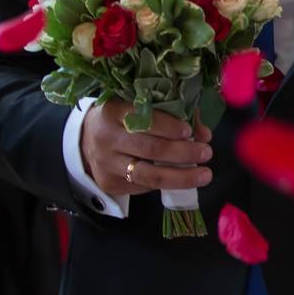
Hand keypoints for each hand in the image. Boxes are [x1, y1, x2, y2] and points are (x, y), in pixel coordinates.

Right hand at [80, 100, 212, 197]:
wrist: (86, 140)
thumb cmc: (124, 119)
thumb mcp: (140, 108)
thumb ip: (173, 114)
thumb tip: (203, 134)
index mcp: (114, 111)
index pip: (142, 119)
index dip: (167, 126)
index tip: (189, 131)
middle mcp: (107, 138)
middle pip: (149, 148)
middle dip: (182, 153)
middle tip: (207, 153)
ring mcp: (106, 163)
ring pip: (147, 174)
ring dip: (180, 176)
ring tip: (204, 175)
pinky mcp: (109, 183)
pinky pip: (141, 186)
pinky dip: (165, 183)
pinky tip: (182, 179)